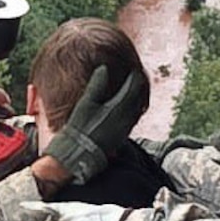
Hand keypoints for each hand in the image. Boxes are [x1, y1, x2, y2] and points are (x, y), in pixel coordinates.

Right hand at [44, 65, 145, 184]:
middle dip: (138, 84)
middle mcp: (127, 118)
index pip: (134, 86)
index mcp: (119, 107)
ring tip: (131, 89)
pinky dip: (133, 108)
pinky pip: (134, 117)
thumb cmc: (80, 127)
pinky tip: (125, 106)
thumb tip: (103, 68)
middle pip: (140, 96)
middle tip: (134, 75)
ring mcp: (126, 128)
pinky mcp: (123, 135)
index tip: (132, 67)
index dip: (134, 75)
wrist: (79, 152)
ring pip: (138, 107)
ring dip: (137, 97)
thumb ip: (96, 85)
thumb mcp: (86, 103)